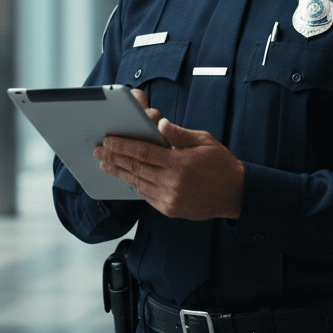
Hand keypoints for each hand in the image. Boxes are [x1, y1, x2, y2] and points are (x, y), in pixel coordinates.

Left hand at [94, 104, 244, 220]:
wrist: (235, 194)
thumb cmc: (220, 164)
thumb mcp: (204, 141)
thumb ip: (178, 134)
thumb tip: (158, 123)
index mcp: (179, 163)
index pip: (143, 152)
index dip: (122, 146)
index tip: (108, 140)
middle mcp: (172, 183)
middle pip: (135, 168)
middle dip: (113, 158)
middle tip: (98, 151)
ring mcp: (169, 198)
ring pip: (137, 183)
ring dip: (119, 172)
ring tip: (105, 164)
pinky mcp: (170, 209)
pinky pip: (146, 195)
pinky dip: (133, 185)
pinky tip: (125, 177)